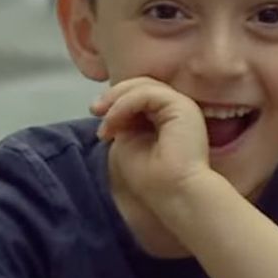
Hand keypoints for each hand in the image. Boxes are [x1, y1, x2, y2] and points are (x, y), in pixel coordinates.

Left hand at [91, 77, 212, 207]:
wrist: (175, 193)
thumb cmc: (152, 177)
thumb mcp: (128, 141)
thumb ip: (123, 121)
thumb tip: (109, 109)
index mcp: (167, 116)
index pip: (140, 94)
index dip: (116, 100)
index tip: (97, 116)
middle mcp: (176, 108)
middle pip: (141, 84)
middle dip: (113, 94)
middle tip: (94, 109)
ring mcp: (182, 105)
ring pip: (143, 85)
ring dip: (116, 99)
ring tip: (103, 117)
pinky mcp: (183, 106)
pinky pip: (147, 94)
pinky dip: (124, 104)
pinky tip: (113, 120)